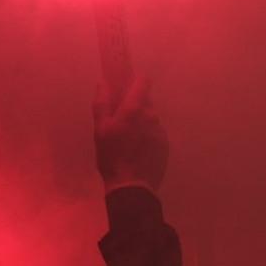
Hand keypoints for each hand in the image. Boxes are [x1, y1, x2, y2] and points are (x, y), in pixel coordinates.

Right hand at [93, 76, 167, 192]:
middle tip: (122, 117)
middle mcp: (152, 116)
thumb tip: (103, 83)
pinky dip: (147, 134)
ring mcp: (160, 130)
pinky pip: (155, 131)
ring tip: (129, 136)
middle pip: (146, 100)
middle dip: (135, 103)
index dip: (135, 80)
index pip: (142, 82)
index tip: (126, 83)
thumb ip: (102, 103)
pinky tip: (137, 147)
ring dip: (142, 120)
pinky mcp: (165, 144)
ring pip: (151, 117)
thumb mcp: (100, 129)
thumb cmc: (111, 156)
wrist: (132, 185)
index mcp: (135, 109)